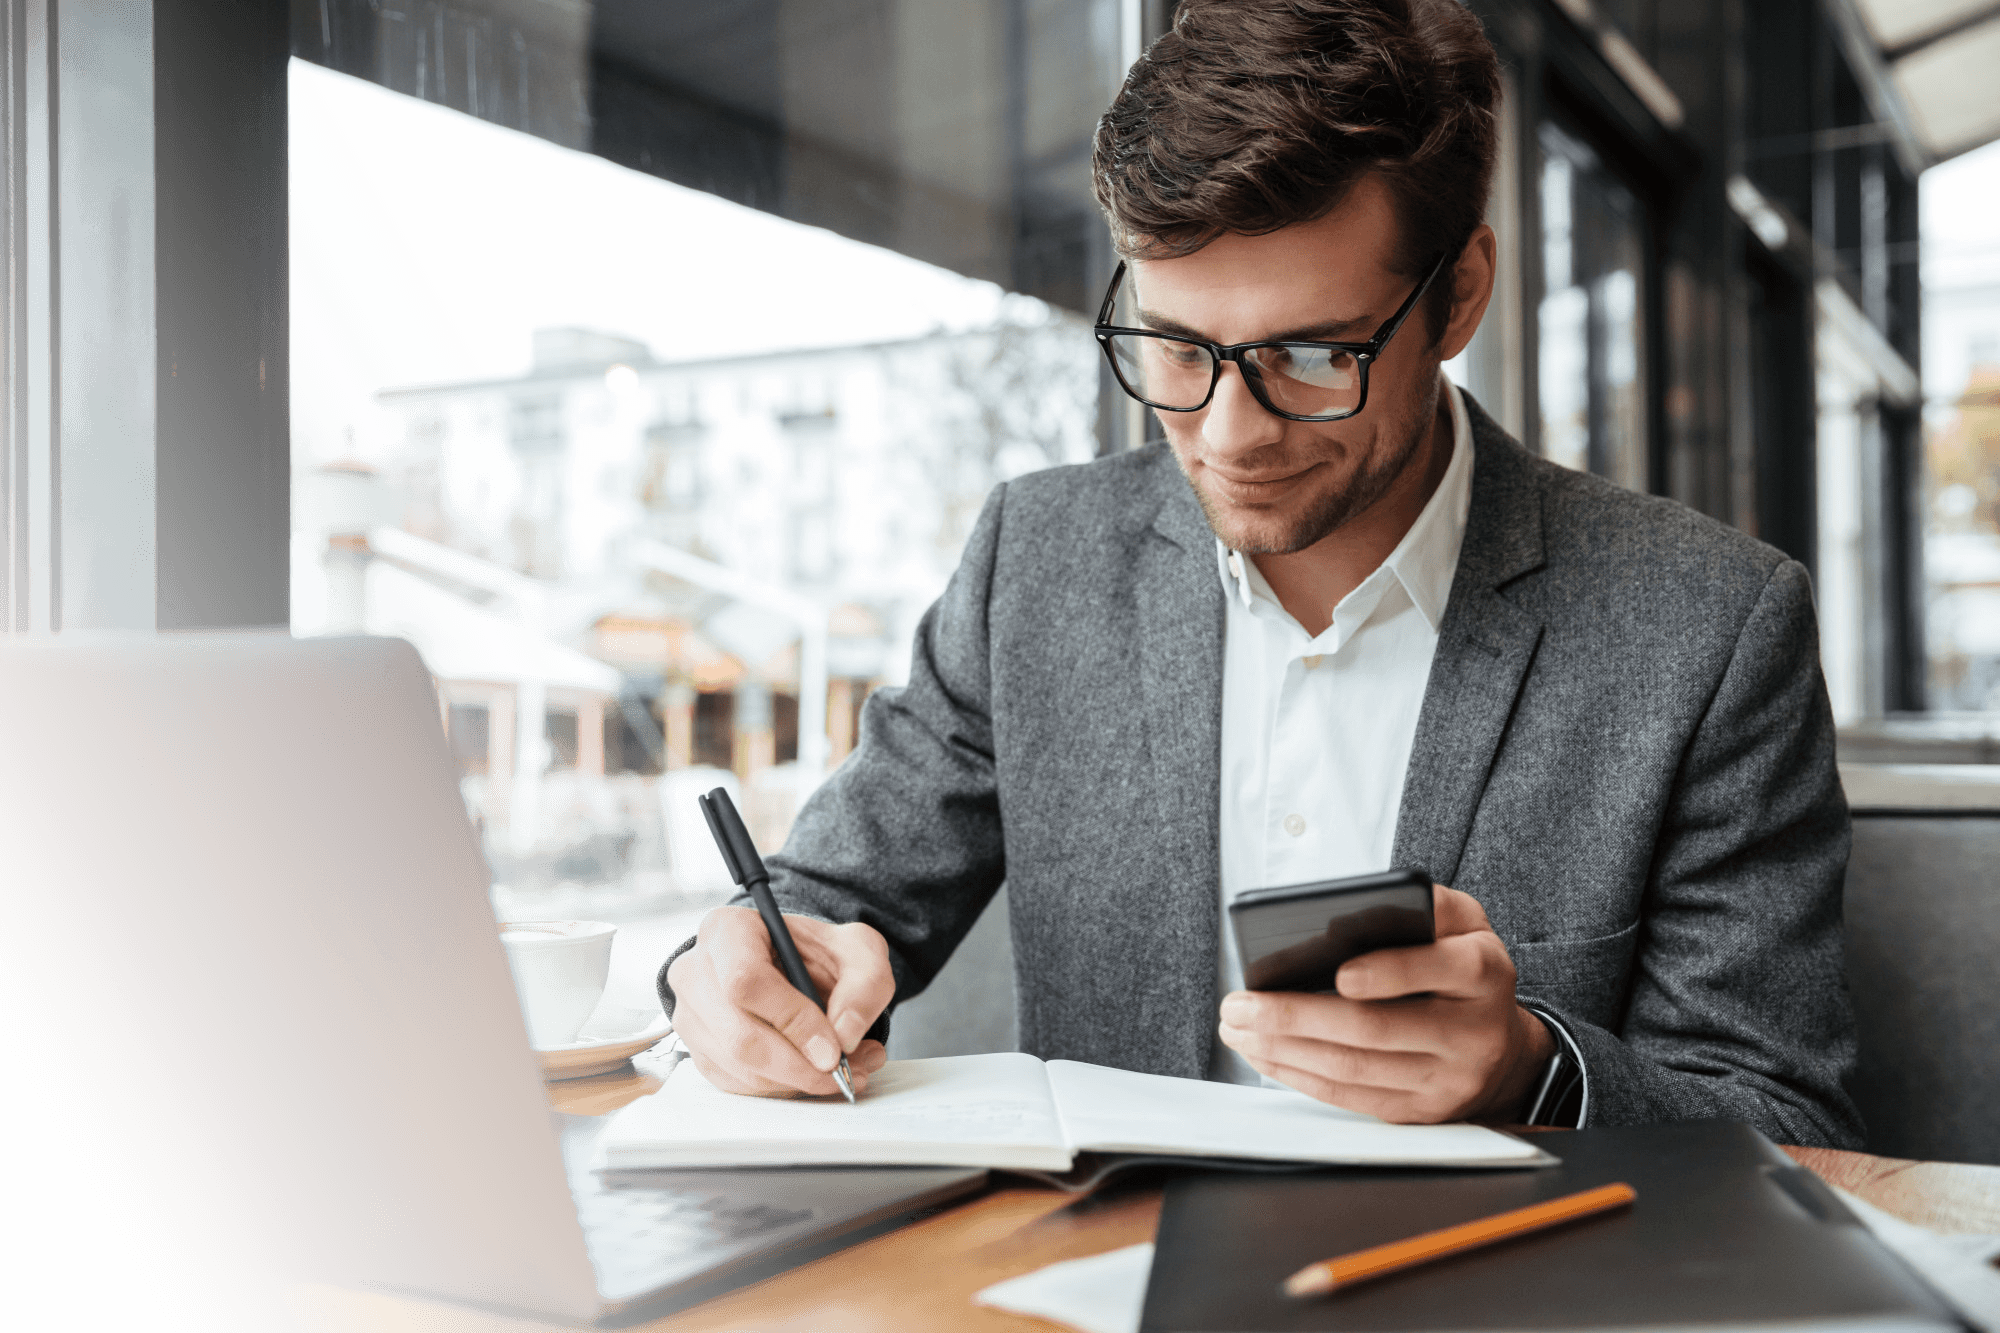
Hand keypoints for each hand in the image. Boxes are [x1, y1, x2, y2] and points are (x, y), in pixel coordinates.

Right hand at [666, 905, 892, 1097]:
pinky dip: (784, 1087)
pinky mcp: (700, 1052)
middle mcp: (696, 973)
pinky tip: (815, 1071)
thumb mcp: (859, 950)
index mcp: (727, 930)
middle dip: (800, 1065)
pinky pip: (739, 1084)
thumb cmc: (819, 952)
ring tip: (847, 1068)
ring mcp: (692, 1016)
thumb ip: (865, 985)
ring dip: (799, 1080)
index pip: (745, 980)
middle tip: (846, 1071)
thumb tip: (845, 1035)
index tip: (833, 1049)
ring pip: (740, 1067)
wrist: (798, 967)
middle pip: (739, 1035)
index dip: (791, 1020)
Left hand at [1216, 884, 1553, 1122]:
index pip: (1439, 969)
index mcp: (1483, 972)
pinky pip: (1351, 1098)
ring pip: (1355, 1069)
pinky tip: (1265, 1055)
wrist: (1503, 1049)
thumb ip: (1425, 905)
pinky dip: (1299, 1076)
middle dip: (1297, 1016)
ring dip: (1285, 1049)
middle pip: (1377, 1029)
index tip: (1339, 972)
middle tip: (1241, 1004)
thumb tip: (1359, 909)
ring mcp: (1447, 1080)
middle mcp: (1472, 1032)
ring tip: (1238, 1027)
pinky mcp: (1421, 1112)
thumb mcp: (1463, 923)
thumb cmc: (1464, 969)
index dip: (1388, 973)